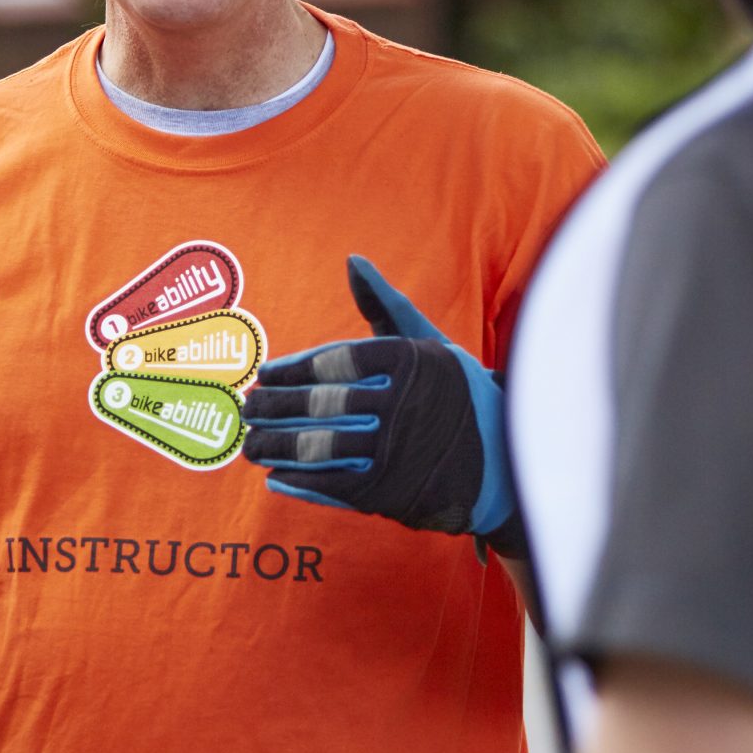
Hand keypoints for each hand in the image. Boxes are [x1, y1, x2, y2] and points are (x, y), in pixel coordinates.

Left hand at [240, 255, 514, 543]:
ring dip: (276, 447)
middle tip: (246, 408)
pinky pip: (331, 485)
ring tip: (250, 444)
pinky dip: (299, 482)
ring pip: (318, 446)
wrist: (507, 458)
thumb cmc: (457, 391)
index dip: (292, 369)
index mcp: (409, 359)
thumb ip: (385, 303)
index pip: (333, 361)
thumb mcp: (429, 341)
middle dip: (273, 408)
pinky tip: (275, 476)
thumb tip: (352, 260)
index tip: (265, 374)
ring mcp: (395, 450)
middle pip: (318, 404)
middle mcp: (401, 403)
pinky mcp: (391, 492)